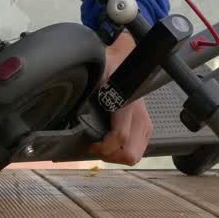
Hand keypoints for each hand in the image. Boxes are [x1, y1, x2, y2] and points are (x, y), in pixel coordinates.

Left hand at [88, 32, 152, 165]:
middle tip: (96, 148)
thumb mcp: (97, 71)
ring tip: (102, 146)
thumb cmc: (111, 66)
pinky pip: (139, 149)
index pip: (119, 137)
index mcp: (126, 105)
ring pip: (135, 155)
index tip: (89, 144)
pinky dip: (123, 151)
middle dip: (111, 156)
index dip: (103, 147)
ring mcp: (145, 123)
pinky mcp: (146, 127)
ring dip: (117, 155)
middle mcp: (140, 116)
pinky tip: (111, 143)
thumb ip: (87, 82)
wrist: (127, 61)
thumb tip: (71, 91)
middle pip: (131, 154)